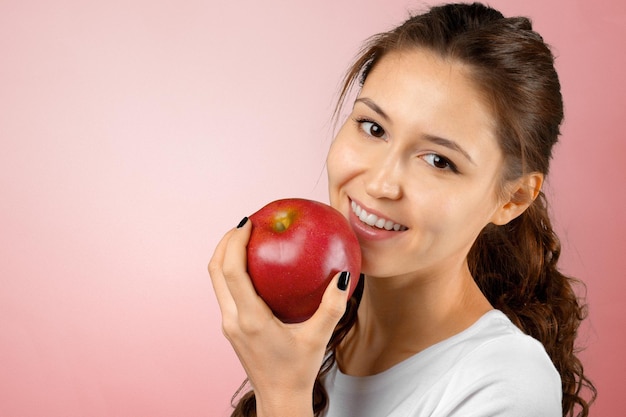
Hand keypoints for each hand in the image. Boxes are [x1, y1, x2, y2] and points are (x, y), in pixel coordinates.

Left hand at [208, 217, 351, 415]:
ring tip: (244, 238)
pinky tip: (255, 265)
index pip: (232, 272)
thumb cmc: (298, 371)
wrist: (279, 399)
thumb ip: (332, 307)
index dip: (234, 243)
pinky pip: (225, 291)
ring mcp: (228, 324)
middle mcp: (233, 320)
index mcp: (251, 319)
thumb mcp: (319, 338)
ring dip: (225, 256)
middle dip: (224, 242)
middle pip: (215, 271)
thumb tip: (343, 276)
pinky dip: (232, 272)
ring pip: (216, 281)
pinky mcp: (231, 328)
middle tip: (244, 223)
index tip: (247, 222)